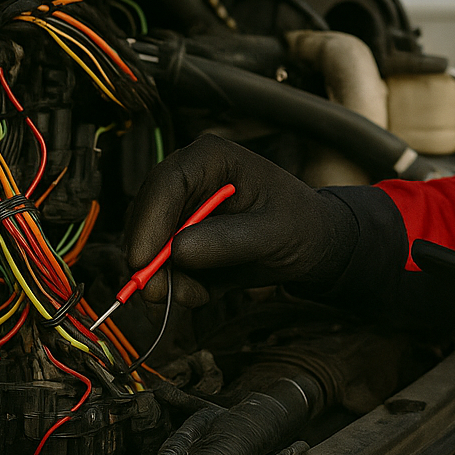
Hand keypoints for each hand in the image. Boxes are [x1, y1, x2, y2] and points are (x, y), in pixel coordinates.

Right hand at [122, 134, 359, 306]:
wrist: (311, 243)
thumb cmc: (301, 224)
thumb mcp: (275, 232)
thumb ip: (230, 240)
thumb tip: (179, 250)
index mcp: (211, 159)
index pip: (166, 182)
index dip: (148, 221)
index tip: (143, 259)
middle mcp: (188, 179)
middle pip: (145, 215)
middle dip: (150, 259)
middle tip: (162, 294)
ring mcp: (180, 210)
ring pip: (147, 246)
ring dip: (165, 278)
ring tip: (200, 294)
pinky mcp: (179, 238)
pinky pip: (160, 266)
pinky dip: (174, 286)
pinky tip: (202, 292)